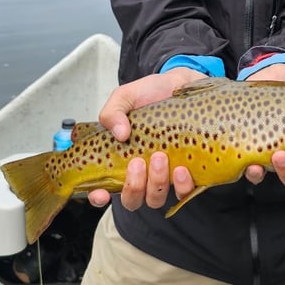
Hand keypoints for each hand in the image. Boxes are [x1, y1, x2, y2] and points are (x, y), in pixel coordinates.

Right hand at [87, 67, 204, 208]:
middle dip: (133, 187)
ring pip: (155, 198)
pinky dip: (181, 186)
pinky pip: (183, 192)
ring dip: (156, 183)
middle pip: (132, 199)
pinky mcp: (186, 173)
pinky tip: (181, 169)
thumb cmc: (150, 94)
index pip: (103, 189)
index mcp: (119, 159)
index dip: (98, 197)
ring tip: (160, 157)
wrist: (182, 85)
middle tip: (137, 162)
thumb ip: (113, 113)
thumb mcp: (125, 97)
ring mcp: (163, 175)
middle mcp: (141, 173)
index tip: (101, 193)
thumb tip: (119, 134)